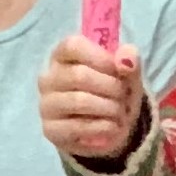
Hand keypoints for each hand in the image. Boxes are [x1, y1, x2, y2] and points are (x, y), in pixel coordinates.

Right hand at [38, 37, 147, 160]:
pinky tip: (112, 127)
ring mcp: (46, 105)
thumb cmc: (112, 94)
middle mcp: (48, 79)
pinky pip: (79, 126)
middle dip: (112, 87)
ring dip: (110, 108)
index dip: (100, 56)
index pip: (72, 46)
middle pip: (79, 75)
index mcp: (63, 57)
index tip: (119, 69)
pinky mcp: (50, 130)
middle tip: (124, 96)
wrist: (108, 130)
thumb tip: (126, 61)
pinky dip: (105, 127)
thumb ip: (129, 61)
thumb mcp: (127, 75)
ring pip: (80, 101)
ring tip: (120, 112)